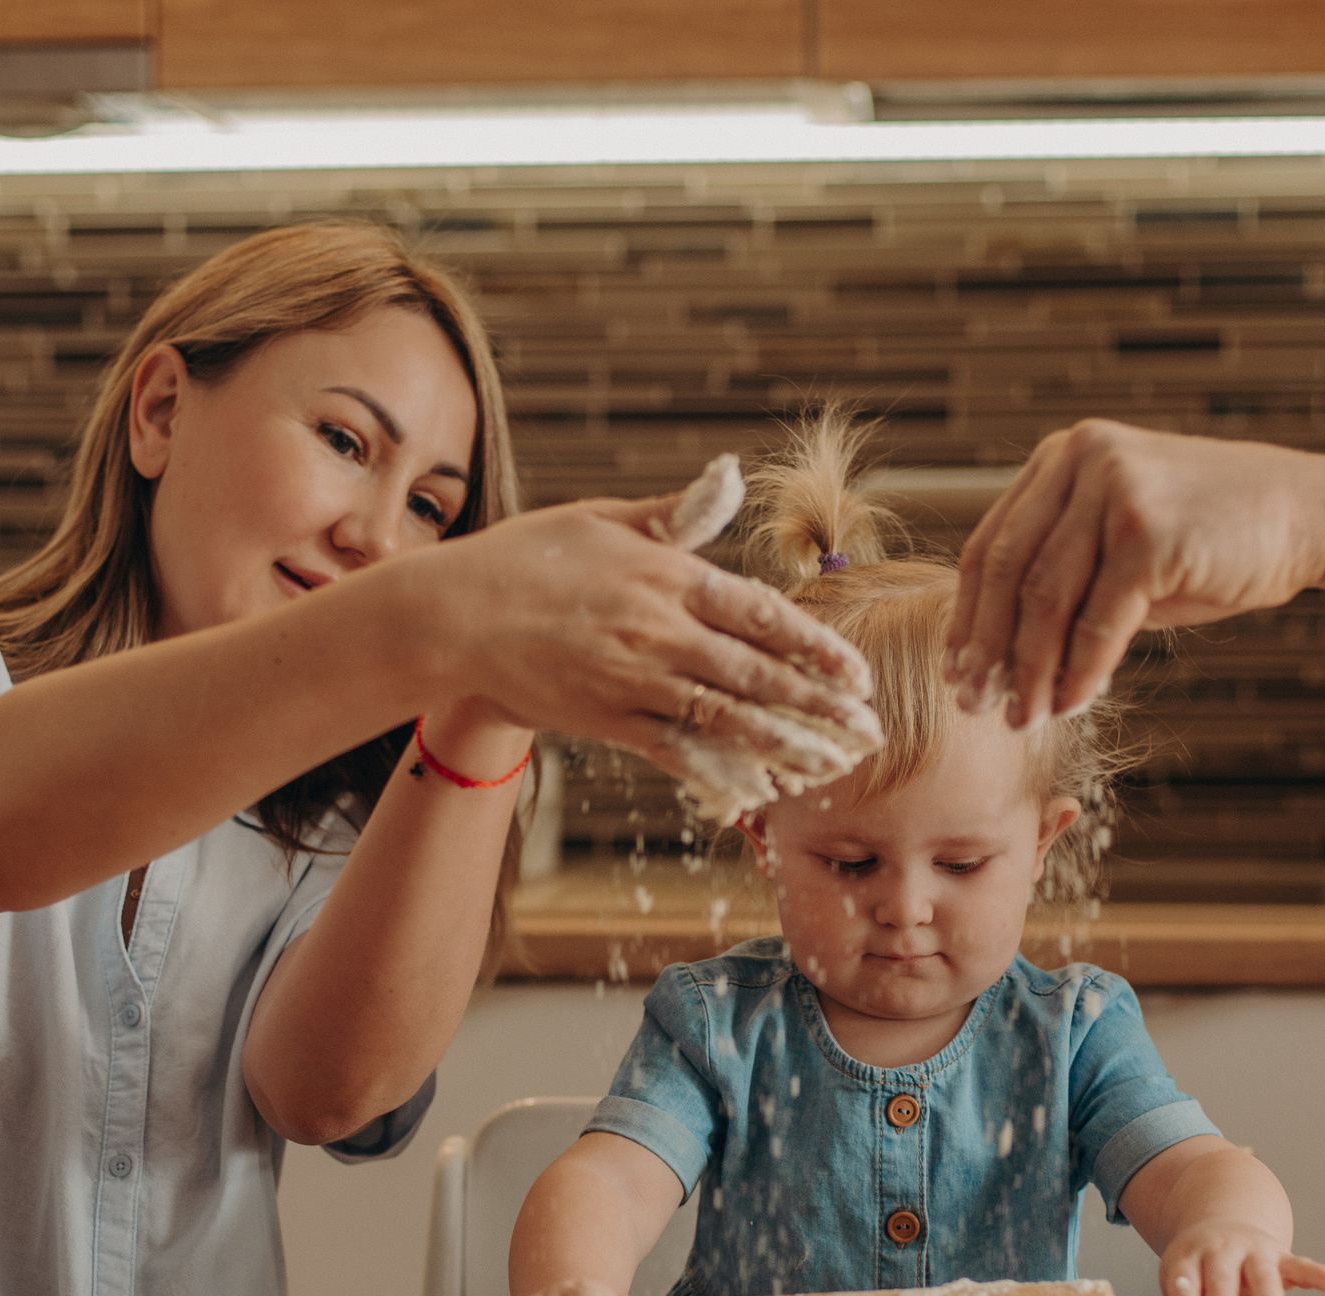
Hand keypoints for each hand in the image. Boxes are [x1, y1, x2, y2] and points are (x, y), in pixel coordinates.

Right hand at [414, 498, 879, 771]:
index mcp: (668, 577)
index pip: (762, 613)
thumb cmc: (529, 558)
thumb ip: (677, 513)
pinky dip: (718, 773)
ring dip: (785, 746)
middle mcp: (659, 631)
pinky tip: (757, 792)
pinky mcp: (606, 720)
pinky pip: (675, 752)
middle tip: (870, 733)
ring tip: (832, 767)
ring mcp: (633, 680)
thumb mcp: (606, 520)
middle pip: (758, 674)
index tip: (858, 674)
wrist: (454, 614)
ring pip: (726, 719)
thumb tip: (731, 475)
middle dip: (820, 707)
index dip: (817, 647)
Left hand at [948, 421, 1324, 727]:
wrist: (1307, 515)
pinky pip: (1097, 620)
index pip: (992, 544)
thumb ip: (1064, 576)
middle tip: (975, 704)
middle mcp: (1081, 459)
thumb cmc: (1210, 538)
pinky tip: (1073, 705)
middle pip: (1008, 572)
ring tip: (1024, 718)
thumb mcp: (1120, 545)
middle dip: (988, 649)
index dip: (968, 613)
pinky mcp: (1148, 531)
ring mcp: (1115, 489)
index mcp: (1063, 456)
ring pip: (1047, 601)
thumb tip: (995, 650)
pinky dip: (1080, 671)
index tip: (957, 668)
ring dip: (1031, 671)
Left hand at [1156, 1216, 1324, 1295]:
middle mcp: (1222, 1248)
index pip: (1186, 1287)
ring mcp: (1254, 1249)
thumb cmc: (1201, 1264)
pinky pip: (1306, 1265)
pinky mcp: (1282, 1255)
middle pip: (1223, 1283)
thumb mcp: (1182, 1277)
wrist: (1223, 1222)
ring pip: (1264, 1277)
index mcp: (1191, 1255)